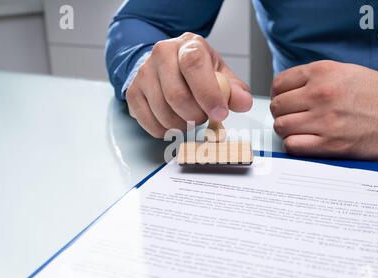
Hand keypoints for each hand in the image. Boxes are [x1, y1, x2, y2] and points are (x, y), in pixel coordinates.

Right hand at [126, 32, 252, 137]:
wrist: (163, 64)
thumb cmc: (194, 70)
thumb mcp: (218, 73)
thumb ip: (233, 89)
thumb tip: (244, 103)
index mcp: (188, 46)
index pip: (194, 66)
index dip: (208, 94)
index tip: (219, 114)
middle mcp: (161, 55)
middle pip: (176, 96)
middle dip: (195, 116)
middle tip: (203, 117)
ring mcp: (144, 74)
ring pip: (163, 113)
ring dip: (182, 125)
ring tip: (188, 118)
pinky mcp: (133, 93)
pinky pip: (151, 123)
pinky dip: (167, 130)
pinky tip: (174, 121)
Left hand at [270, 60, 377, 160]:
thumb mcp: (346, 72)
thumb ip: (316, 78)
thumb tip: (289, 91)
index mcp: (323, 72)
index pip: (279, 84)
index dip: (279, 95)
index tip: (285, 101)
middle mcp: (321, 93)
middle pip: (277, 106)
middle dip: (282, 113)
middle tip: (293, 118)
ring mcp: (325, 119)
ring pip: (281, 126)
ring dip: (287, 130)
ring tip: (300, 131)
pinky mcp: (331, 144)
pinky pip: (292, 146)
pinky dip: (294, 146)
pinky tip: (305, 143)